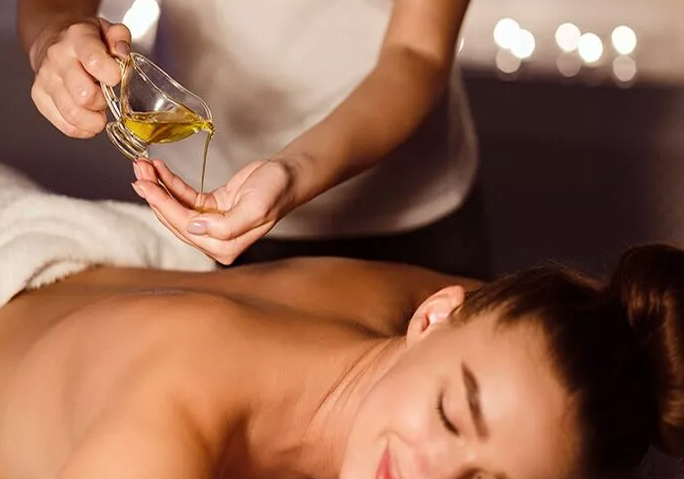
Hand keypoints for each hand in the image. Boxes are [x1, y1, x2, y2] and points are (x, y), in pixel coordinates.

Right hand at [29, 16, 130, 137]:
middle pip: (84, 95)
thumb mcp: (107, 30)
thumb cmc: (87, 40)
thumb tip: (123, 53)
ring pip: (73, 114)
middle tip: (106, 97)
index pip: (94, 62)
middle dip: (103, 102)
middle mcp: (58, 58)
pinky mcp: (39, 97)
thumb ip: (120, 38)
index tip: (116, 78)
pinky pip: (65, 125)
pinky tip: (88, 119)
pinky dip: (82, 129)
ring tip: (98, 111)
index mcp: (78, 38)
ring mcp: (46, 79)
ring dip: (94, 120)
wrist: (55, 41)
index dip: (112, 76)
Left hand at [131, 158, 298, 264]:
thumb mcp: (255, 207)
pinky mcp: (210, 209)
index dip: (163, 205)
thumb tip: (194, 228)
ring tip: (143, 166)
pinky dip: (170, 183)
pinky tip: (159, 169)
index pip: (185, 227)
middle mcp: (216, 240)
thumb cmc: (276, 191)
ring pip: (175, 208)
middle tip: (138, 172)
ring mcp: (211, 225)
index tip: (146, 185)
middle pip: (175, 219)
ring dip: (158, 187)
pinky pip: (184, 198)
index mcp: (226, 246)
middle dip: (154, 195)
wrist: (287, 176)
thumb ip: (227, 225)